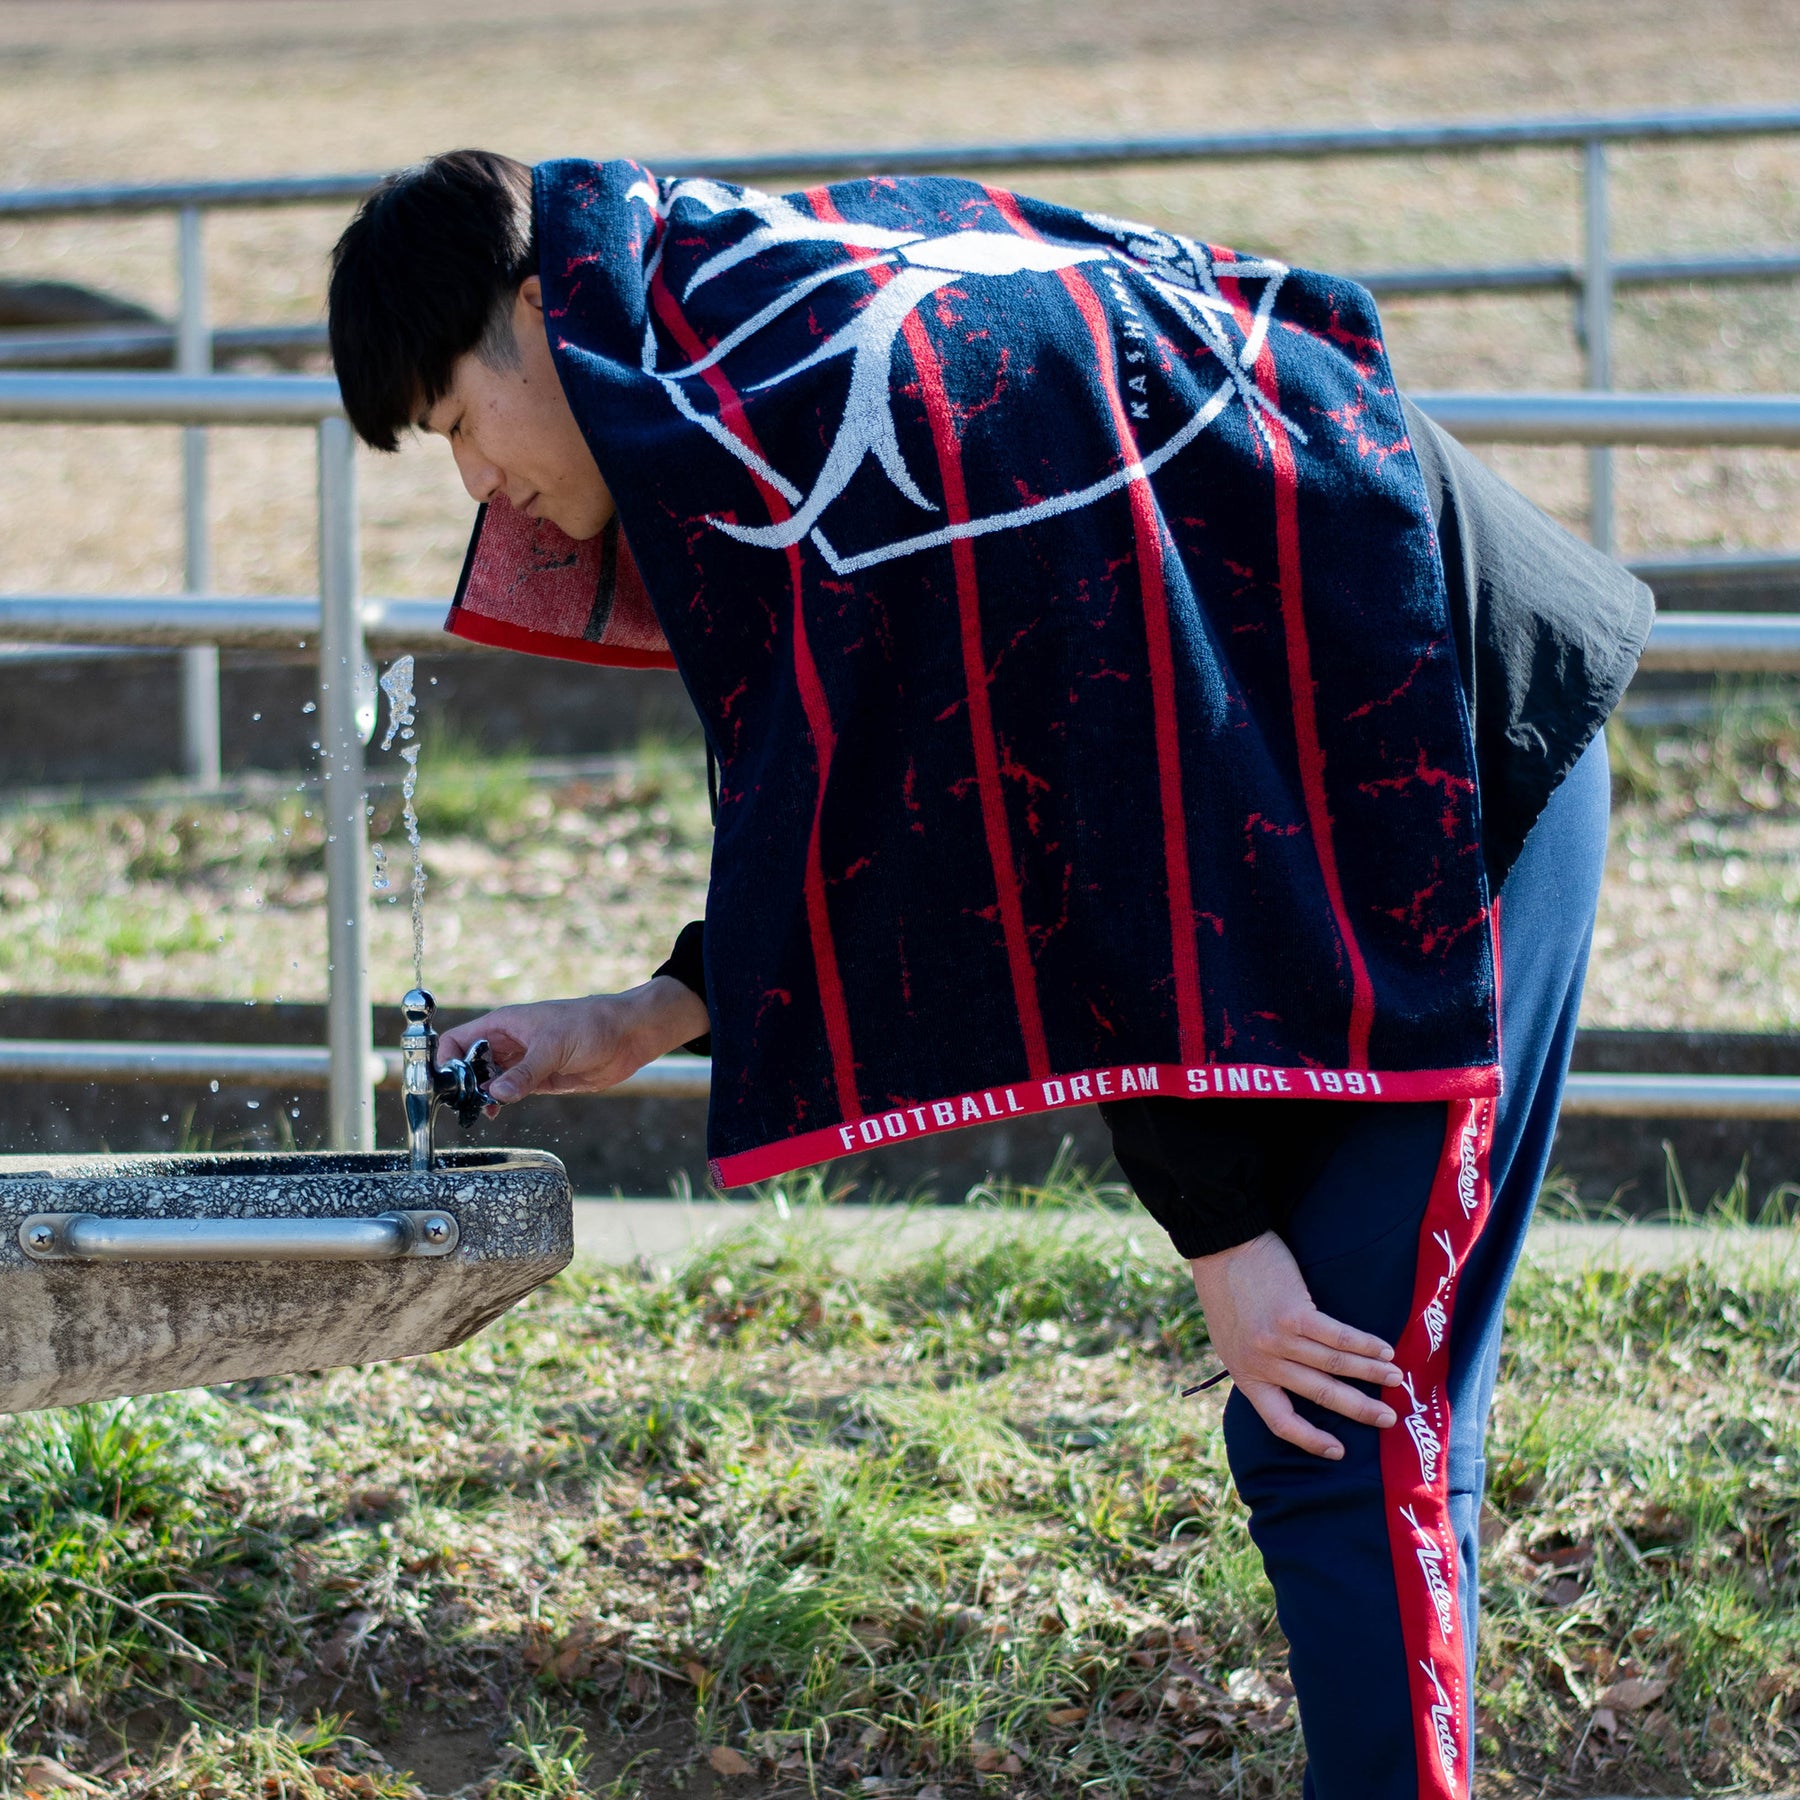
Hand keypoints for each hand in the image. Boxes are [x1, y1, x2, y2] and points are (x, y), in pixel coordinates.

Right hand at [436, 977, 709, 1106]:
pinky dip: (498, 1102)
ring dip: (478, 1096)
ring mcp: (522, 1062)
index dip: (445, 1059)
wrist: (628, 1036)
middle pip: (468, 1063)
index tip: (441, 1083)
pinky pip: (508, 1092)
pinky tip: (494, 1112)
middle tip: (457, 1105)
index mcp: (504, 1024)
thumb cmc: (590, 1024)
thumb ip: (525, 1072)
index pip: (459, 1039)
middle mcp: (508, 1042)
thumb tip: (497, 1095)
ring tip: (475, 1112)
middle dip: (459, 1083)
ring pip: (487, 1080)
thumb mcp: (554, 1045)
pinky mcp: (538, 1079)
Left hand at [1186, 1231, 1400, 1459]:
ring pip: (1335, 1366)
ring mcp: (1278, 1340)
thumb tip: (1289, 1381)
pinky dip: (1366, 1345)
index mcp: (1245, 1374)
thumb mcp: (1230, 1339)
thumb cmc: (1226, 1290)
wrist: (1219, 1247)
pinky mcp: (1293, 1314)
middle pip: (1319, 1395)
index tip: (1339, 1451)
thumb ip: (1257, 1363)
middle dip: (1359, 1409)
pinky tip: (1385, 1350)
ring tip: (1396, 1379)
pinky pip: (1339, 1337)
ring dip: (1371, 1373)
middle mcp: (1262, 1363)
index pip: (1279, 1421)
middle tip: (1389, 1419)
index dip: (1311, 1440)